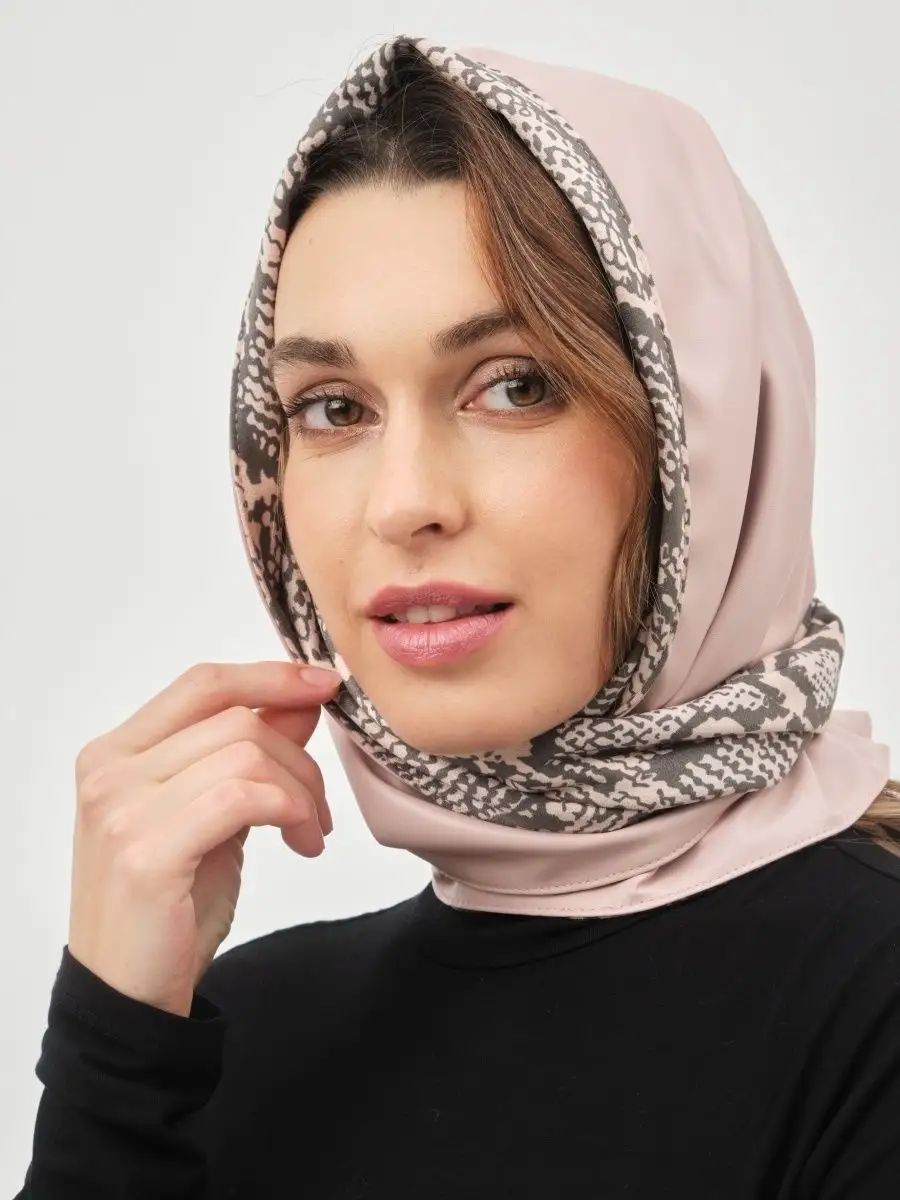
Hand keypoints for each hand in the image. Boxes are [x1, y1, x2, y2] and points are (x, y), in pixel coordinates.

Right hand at [67, 660, 340, 1016]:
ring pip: (246, 753)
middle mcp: (109, 770)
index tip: (325, 684)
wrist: (128, 993)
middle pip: (235, 717)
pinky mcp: (146, 851)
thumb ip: (245, 754)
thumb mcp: (214, 814)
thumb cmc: (168, 906)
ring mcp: (121, 809)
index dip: (271, 675)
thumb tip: (299, 699)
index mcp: (116, 752)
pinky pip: (243, 796)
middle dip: (300, 756)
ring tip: (309, 832)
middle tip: (320, 808)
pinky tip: (302, 843)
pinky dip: (290, 810)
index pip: (204, 684)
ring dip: (301, 791)